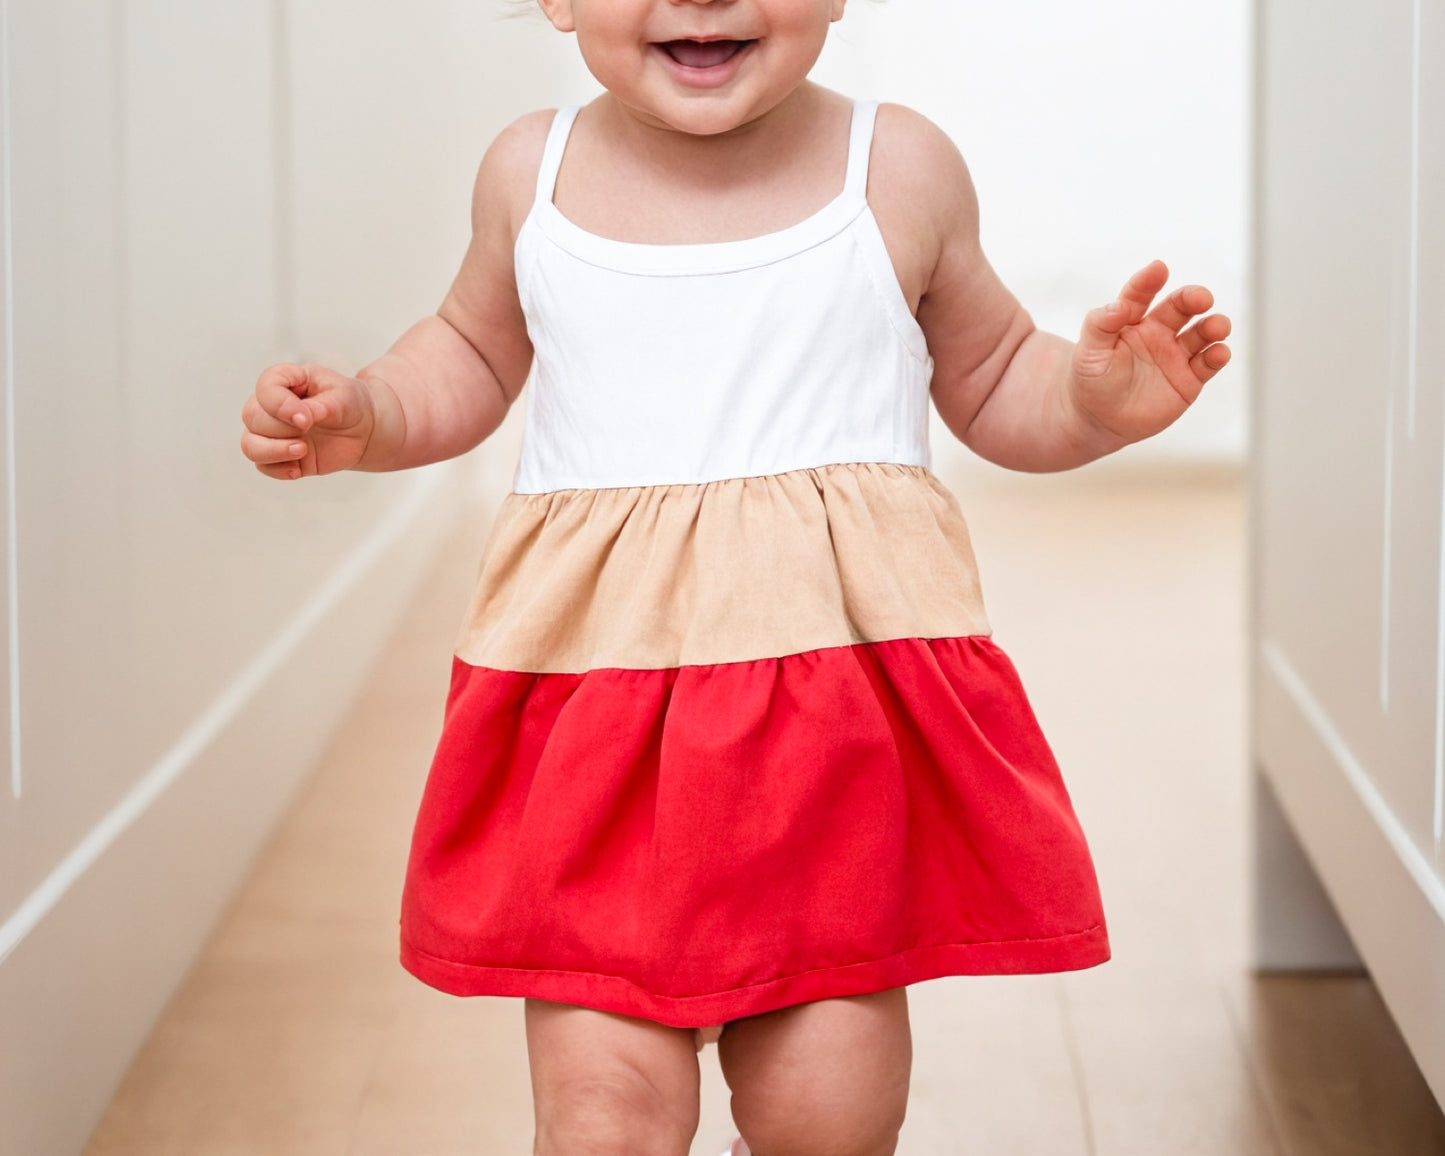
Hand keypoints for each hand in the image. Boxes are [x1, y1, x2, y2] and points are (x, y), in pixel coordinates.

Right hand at [240, 363, 377, 478]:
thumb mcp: (344, 398)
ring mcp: (272, 433)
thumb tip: (302, 418)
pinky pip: (263, 466)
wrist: (362, 429)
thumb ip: (322, 406)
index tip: (306, 420)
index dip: (280, 405)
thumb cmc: (349, 404)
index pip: (265, 387)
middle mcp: (270, 406)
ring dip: (272, 451)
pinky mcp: (279, 456)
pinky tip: (298, 470)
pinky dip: (278, 470)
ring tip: (303, 450)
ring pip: (249, 445)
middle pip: (252, 416)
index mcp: (286, 381)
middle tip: (308, 429)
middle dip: (280, 428)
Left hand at [1069, 260, 1231, 445]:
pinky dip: (1218, 355)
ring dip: (1214, 325)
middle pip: (1181, 306)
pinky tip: (1218, 353)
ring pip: (1202, 332)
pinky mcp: (1189, 379)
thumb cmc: (1090, 382)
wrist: (1098, 421)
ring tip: (1217, 327)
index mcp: (1131, 320)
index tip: (1158, 269)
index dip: (1148, 281)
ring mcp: (1176, 354)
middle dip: (1194, 298)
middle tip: (1202, 299)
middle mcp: (1158, 332)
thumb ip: (1100, 325)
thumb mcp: (1088, 353)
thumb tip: (1119, 306)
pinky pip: (1209, 363)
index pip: (1140, 294)